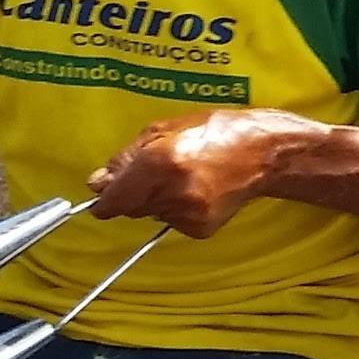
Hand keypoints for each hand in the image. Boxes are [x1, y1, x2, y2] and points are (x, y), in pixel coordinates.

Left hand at [87, 110, 315, 236]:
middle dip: (136, 193)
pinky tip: (198, 191)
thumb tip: (97, 183)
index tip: (102, 201)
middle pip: (131, 207)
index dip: (104, 201)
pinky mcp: (201, 228)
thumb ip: (126, 158)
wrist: (262, 153)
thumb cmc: (214, 131)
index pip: (115, 199)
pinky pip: (173, 223)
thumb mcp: (163, 130)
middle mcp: (173, 191)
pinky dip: (177, 210)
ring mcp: (189, 213)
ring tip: (185, 177)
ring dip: (158, 200)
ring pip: (152, 214)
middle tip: (160, 172)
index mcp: (159, 161)